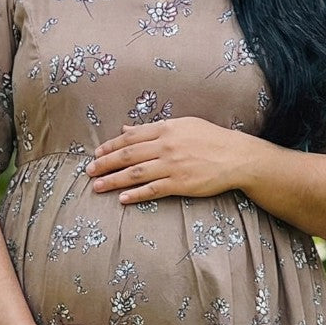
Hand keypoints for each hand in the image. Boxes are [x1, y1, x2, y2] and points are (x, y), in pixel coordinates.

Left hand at [87, 118, 240, 203]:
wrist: (236, 156)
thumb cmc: (210, 138)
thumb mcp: (182, 125)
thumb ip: (152, 128)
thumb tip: (126, 129)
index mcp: (166, 128)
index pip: (130, 137)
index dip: (110, 146)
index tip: (97, 154)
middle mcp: (166, 146)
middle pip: (127, 155)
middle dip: (105, 164)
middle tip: (89, 171)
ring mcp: (172, 165)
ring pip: (135, 173)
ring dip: (113, 180)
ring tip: (97, 186)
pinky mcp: (180, 183)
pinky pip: (152, 190)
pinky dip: (136, 194)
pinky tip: (122, 199)